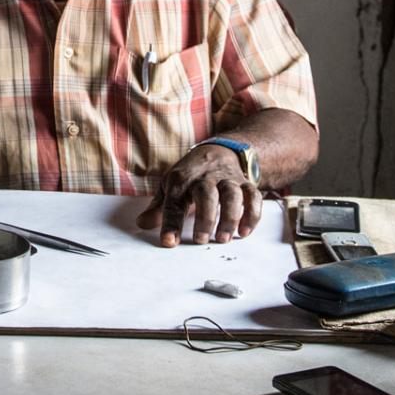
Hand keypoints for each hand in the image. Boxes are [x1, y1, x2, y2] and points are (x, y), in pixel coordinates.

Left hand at [137, 144, 262, 245]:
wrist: (219, 151)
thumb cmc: (191, 174)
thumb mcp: (170, 186)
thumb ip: (158, 207)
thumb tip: (142, 224)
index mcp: (181, 179)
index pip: (174, 202)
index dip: (171, 223)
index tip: (169, 242)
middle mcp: (205, 178)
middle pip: (207, 194)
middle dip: (205, 218)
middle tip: (201, 240)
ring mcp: (227, 179)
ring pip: (232, 194)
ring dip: (230, 217)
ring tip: (223, 238)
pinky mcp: (245, 183)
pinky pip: (253, 196)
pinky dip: (252, 214)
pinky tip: (244, 231)